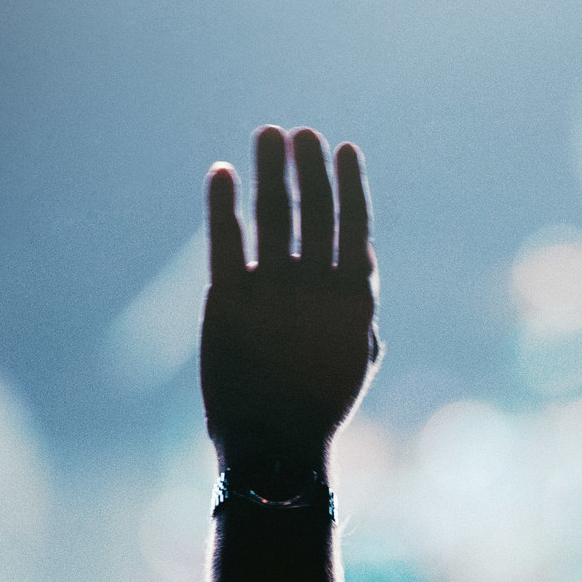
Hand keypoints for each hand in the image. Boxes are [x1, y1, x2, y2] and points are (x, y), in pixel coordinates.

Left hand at [200, 127, 378, 471]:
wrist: (274, 447)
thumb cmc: (319, 406)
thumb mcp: (356, 359)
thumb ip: (360, 311)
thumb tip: (361, 267)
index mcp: (356, 297)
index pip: (355, 222)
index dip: (350, 181)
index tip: (343, 148)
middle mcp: (319, 285)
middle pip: (315, 207)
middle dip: (309, 163)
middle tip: (300, 133)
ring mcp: (274, 290)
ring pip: (275, 211)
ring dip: (272, 167)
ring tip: (268, 135)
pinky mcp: (228, 300)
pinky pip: (225, 237)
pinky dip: (222, 201)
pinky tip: (221, 172)